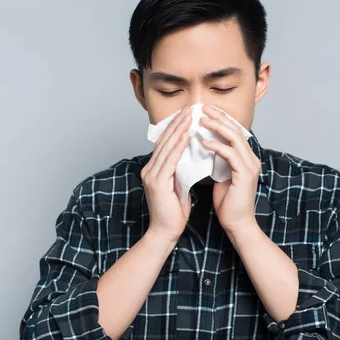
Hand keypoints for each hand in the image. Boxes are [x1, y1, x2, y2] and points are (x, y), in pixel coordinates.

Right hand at [141, 106, 191, 240]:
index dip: (176, 128)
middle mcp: (149, 169)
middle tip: (190, 108)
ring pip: (167, 147)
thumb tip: (190, 157)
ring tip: (190, 116)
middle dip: (178, 123)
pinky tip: (185, 136)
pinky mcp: (157, 182)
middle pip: (164, 141)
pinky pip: (169, 160)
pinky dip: (177, 147)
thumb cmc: (173, 212)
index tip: (188, 115)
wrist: (165, 231)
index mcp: (154, 170)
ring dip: (179, 130)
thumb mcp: (178, 186)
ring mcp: (151, 175)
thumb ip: (179, 171)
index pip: (166, 144)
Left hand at [199, 104, 260, 236]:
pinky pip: (230, 154)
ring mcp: (250, 166)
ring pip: (234, 138)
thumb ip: (218, 161)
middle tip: (203, 108)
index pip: (234, 132)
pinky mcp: (245, 174)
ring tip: (201, 121)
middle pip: (235, 130)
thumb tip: (205, 147)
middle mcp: (251, 159)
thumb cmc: (228, 203)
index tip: (204, 112)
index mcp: (246, 158)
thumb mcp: (220, 176)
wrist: (237, 223)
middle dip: (219, 117)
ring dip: (217, 127)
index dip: (220, 120)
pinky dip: (217, 146)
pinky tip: (204, 143)